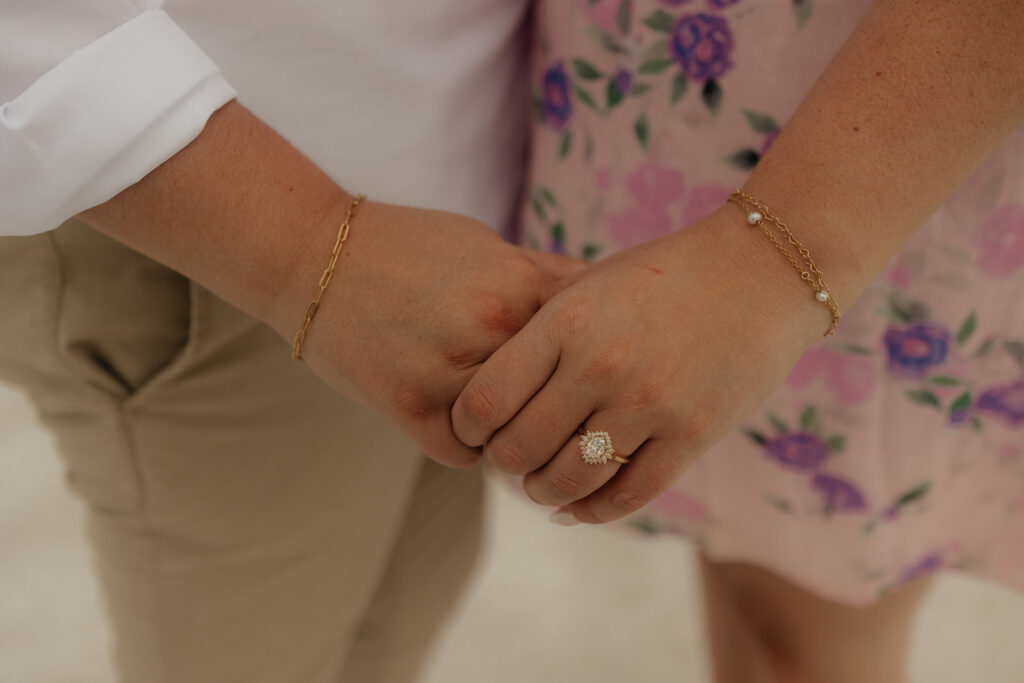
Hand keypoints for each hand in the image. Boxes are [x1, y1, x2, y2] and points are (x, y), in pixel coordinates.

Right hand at [272, 198, 583, 467]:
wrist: (314, 254)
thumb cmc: (408, 247)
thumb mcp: (486, 244)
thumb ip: (545, 275)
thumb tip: (607, 290)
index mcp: (519, 289)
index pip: (584, 354)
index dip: (586, 373)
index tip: (584, 384)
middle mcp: (491, 330)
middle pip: (555, 400)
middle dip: (554, 410)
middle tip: (550, 415)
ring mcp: (449, 371)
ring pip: (513, 434)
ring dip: (509, 433)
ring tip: (499, 420)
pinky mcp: (408, 407)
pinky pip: (464, 454)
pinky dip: (464, 444)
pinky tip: (453, 420)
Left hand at [451, 206, 825, 521]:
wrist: (760, 271)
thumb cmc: (662, 274)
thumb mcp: (588, 283)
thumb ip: (539, 327)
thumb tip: (487, 381)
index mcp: (565, 323)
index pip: (486, 400)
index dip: (468, 426)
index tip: (473, 429)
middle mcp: (600, 366)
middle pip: (519, 449)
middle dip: (503, 463)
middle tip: (507, 460)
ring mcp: (648, 404)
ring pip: (568, 479)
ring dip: (543, 490)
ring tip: (540, 484)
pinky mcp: (692, 434)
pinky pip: (628, 494)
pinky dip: (591, 511)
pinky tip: (574, 508)